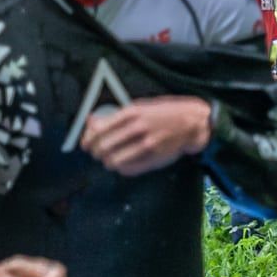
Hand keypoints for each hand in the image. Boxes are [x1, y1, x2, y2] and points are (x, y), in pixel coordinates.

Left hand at [79, 95, 213, 176]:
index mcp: (132, 112)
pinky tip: (123, 164)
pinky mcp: (154, 158)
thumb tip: (90, 121)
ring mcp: (147, 145)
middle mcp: (138, 128)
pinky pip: (129, 169)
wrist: (191, 122)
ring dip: (108, 162)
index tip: (85, 144)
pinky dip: (121, 169)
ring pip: (114, 161)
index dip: (88, 139)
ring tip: (110, 159)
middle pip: (104, 147)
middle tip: (96, 153)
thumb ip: (115, 115)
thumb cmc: (163, 113)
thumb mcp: (139, 106)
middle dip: (95, 153)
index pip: (100, 130)